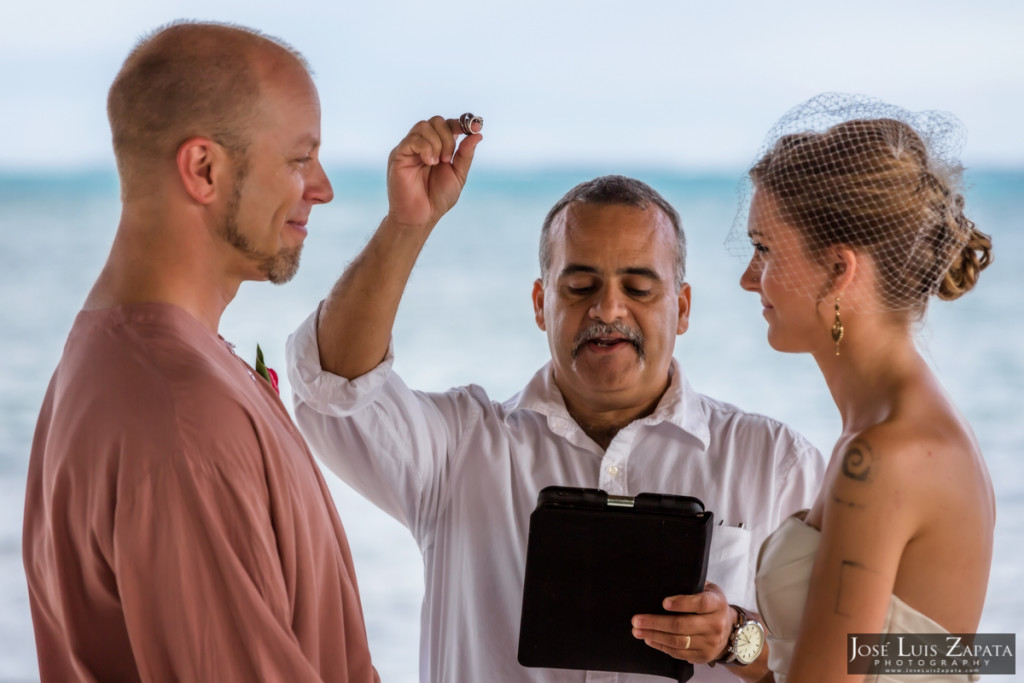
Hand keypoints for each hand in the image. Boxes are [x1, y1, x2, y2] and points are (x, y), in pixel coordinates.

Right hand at [386, 115, 481, 229]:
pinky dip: (425, 148)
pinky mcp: (398, 154)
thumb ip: (465, 154)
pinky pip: (412, 139)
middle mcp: (423, 144)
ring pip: (424, 126)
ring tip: (437, 163)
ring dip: (437, 143)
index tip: (476, 127)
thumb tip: (477, 135)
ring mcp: (410, 148)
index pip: (448, 125)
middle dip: (448, 136)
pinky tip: (429, 162)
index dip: (462, 123)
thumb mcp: (458, 175)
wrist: (420, 217)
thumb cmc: (437, 199)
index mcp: (438, 147)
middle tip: (447, 158)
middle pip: (436, 121)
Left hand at [631, 582, 733, 662]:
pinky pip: (679, 653)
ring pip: (678, 641)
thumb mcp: (707, 590)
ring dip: (654, 636)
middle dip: (656, 622)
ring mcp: (710, 643)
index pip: (700, 603)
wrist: (730, 630)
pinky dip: (661, 646)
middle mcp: (716, 625)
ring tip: (637, 631)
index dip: (681, 603)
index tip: (663, 602)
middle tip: (636, 620)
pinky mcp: (703, 656)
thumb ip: (691, 586)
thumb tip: (662, 580)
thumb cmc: (711, 604)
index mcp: (717, 604)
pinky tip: (649, 639)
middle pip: (683, 625)